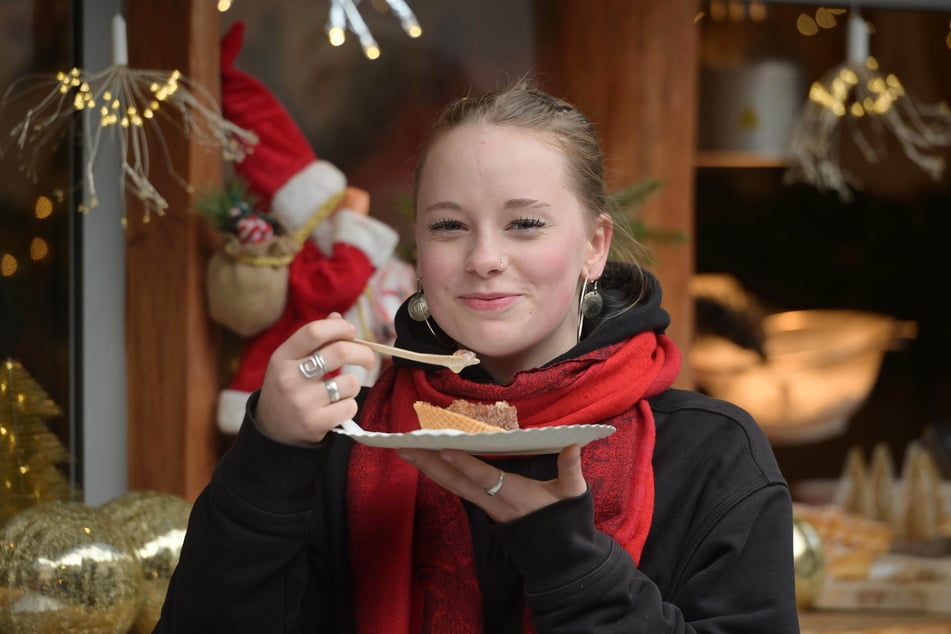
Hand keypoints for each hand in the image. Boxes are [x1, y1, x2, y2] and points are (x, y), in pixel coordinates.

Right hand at [255, 313, 376, 444]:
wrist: (273, 432)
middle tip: (369, 359)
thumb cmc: (288, 388)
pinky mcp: (314, 423)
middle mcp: (289, 378)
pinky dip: (349, 406)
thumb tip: (337, 317)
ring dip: (353, 385)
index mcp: (282, 357)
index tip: (352, 332)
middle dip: (364, 353)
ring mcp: (301, 402)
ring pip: (350, 382)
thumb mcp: (290, 361)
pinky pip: (350, 407)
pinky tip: (335, 409)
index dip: (340, 327)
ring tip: (340, 391)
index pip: (314, 331)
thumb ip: (313, 340)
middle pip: (340, 352)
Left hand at [397, 444, 586, 522]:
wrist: (556, 555)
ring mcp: (485, 505)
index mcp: (512, 494)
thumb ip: (571, 469)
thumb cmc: (564, 521)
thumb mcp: (572, 494)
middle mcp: (492, 501)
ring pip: (451, 485)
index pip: (482, 476)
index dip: (463, 463)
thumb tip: (574, 444)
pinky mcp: (483, 507)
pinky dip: (440, 475)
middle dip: (430, 464)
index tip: (443, 448)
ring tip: (407, 452)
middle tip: (405, 447)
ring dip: (428, 468)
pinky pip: (456, 488)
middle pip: (455, 480)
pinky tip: (427, 465)